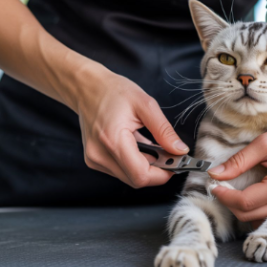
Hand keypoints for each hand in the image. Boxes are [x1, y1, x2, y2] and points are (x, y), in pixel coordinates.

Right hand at [66, 67, 188, 188]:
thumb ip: (164, 130)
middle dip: (156, 170)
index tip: (175, 164)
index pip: (140, 175)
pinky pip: (120, 170)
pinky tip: (135, 145)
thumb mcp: (145, 104)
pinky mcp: (93, 160)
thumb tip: (180, 151)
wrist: (86, 87)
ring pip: (128, 177)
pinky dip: (133, 163)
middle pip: (135, 179)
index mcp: (112, 140)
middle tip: (166, 152)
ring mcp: (94, 159)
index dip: (162, 174)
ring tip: (148, 144)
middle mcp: (100, 154)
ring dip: (144, 166)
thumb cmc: (112, 91)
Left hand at [207, 105, 266, 223]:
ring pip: (260, 217)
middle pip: (251, 215)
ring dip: (242, 207)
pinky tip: (249, 192)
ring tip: (232, 188)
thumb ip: (239, 161)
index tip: (212, 185)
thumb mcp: (265, 143)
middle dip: (231, 203)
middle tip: (219, 185)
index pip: (246, 202)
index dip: (225, 196)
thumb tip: (216, 173)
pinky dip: (256, 207)